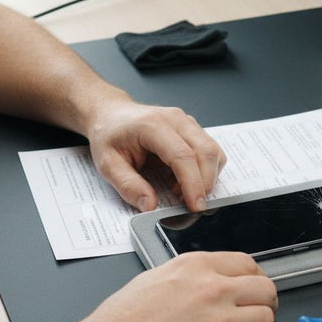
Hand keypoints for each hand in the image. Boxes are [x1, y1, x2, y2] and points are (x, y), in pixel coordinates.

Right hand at [69, 252, 277, 321]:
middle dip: (266, 300)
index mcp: (197, 267)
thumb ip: (192, 275)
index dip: (255, 277)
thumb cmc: (122, 321)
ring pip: (265, 320)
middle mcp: (214, 291)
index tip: (254, 286)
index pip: (248, 264)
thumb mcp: (156, 277)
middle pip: (266, 290)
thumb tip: (214, 279)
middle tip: (258, 309)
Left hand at [85, 100, 225, 211]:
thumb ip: (128, 186)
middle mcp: (175, 119)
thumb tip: (150, 206)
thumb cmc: (109, 134)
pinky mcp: (192, 129)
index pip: (182, 155)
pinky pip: (211, 151)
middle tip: (191, 207)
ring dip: (206, 178)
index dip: (192, 184)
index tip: (195, 206)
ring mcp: (187, 122)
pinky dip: (205, 171)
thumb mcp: (107, 164)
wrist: (111, 114)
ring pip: (214, 152)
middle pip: (206, 152)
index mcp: (152, 125)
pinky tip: (184, 180)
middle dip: (205, 185)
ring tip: (181, 192)